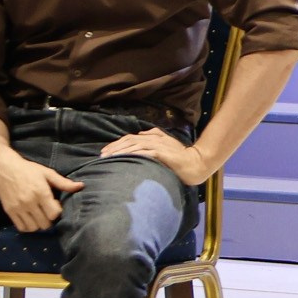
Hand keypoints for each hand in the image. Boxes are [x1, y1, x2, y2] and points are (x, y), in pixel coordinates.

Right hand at [0, 152, 86, 232]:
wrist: (4, 168)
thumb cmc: (28, 170)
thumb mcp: (47, 173)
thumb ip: (63, 183)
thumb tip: (81, 186)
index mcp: (41, 192)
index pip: (54, 214)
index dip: (57, 211)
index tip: (55, 204)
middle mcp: (29, 202)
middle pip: (45, 223)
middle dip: (49, 219)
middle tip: (47, 210)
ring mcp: (18, 208)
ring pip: (34, 228)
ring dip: (39, 224)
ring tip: (39, 214)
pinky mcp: (9, 212)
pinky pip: (22, 228)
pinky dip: (28, 226)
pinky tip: (30, 218)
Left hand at [97, 127, 213, 185]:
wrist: (195, 163)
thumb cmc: (181, 156)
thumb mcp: (167, 144)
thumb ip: (155, 137)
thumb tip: (141, 134)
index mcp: (153, 137)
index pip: (130, 138)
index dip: (117, 143)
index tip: (105, 151)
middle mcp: (153, 138)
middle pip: (129, 140)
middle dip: (114, 147)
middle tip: (102, 155)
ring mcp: (157, 145)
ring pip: (133, 145)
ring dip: (119, 151)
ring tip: (108, 158)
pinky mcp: (160, 153)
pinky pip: (143, 152)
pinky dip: (131, 154)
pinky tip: (123, 159)